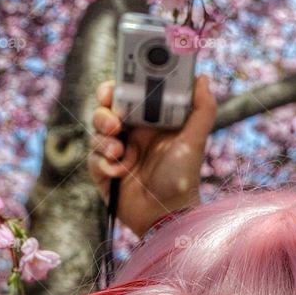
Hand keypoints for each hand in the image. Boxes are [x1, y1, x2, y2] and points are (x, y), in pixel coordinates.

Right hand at [88, 74, 216, 237]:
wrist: (166, 216)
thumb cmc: (183, 179)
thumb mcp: (194, 141)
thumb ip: (202, 109)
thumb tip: (202, 78)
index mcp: (149, 122)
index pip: (126, 96)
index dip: (116, 88)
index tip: (114, 87)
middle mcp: (130, 135)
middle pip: (105, 111)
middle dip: (103, 112)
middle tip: (113, 122)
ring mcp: (115, 154)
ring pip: (95, 133)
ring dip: (103, 139)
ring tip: (118, 150)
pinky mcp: (104, 173)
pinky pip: (93, 159)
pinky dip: (103, 163)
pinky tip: (118, 172)